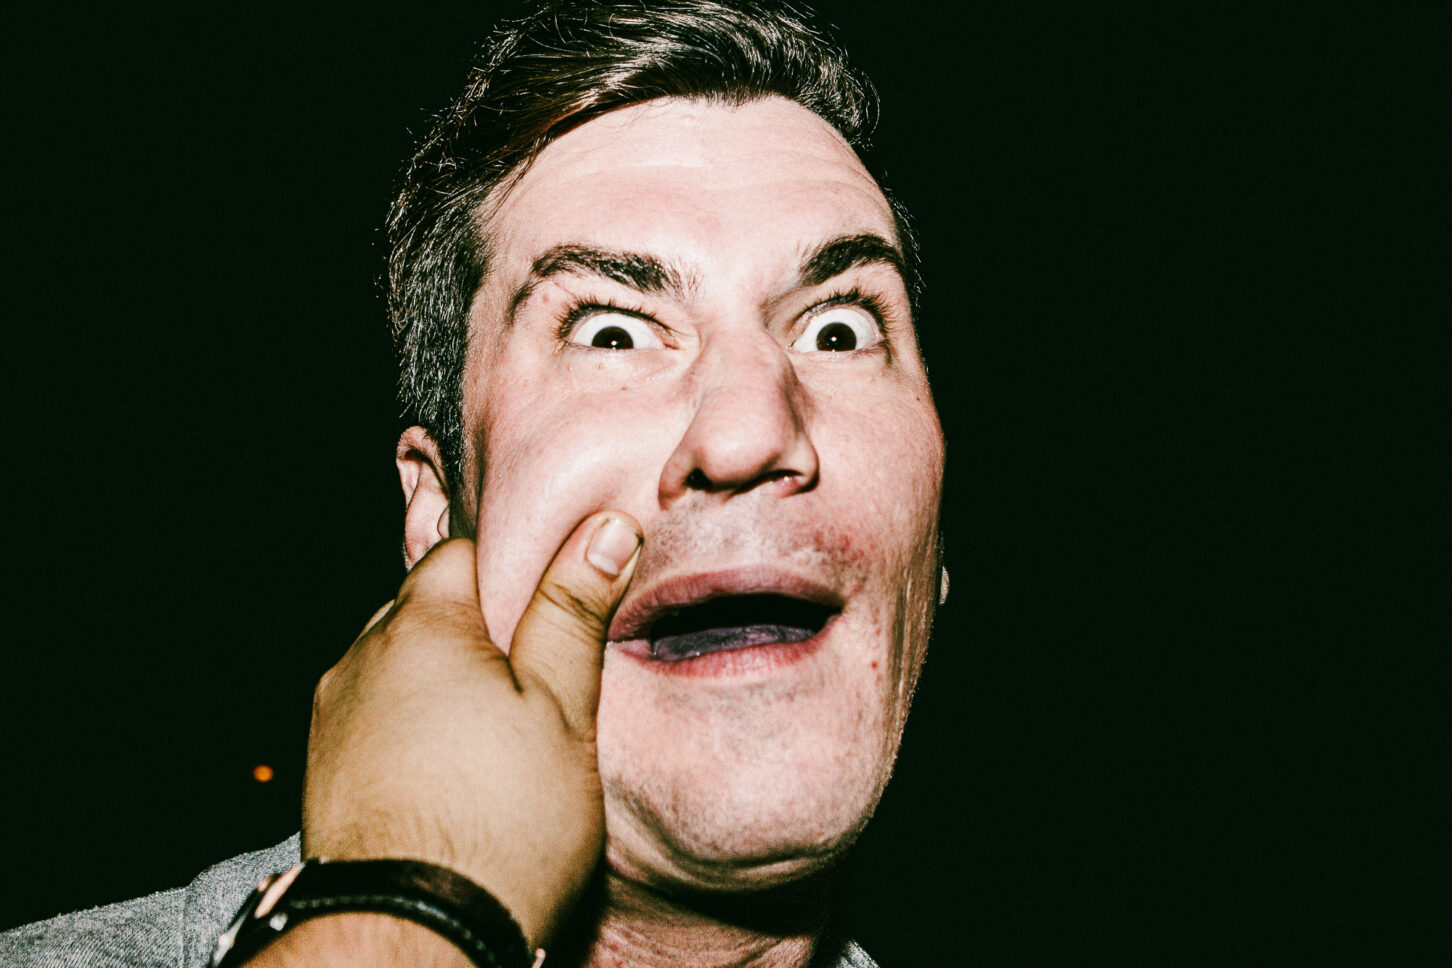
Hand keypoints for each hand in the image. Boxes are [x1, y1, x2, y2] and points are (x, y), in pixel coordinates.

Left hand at [300, 512, 641, 948]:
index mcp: (420, 624)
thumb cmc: (500, 824)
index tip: (550, 612)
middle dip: (474, 630)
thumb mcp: (562, 710)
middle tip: (534, 681)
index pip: (463, 552)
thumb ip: (572, 613)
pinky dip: (408, 727)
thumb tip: (604, 528)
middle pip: (425, 608)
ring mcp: (331, 715)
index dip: (513, 573)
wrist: (412, 939)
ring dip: (437, 681)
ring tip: (493, 734)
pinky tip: (449, 771)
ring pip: (397, 665)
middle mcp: (360, 656)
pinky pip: (372, 717)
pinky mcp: (321, 770)